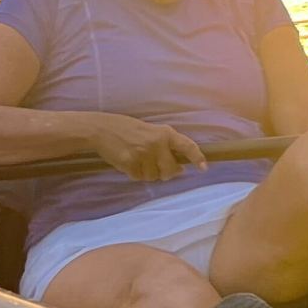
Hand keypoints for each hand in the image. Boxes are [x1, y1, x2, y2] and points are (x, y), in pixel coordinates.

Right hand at [88, 114, 204, 181]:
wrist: (103, 129)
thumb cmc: (130, 130)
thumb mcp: (152, 131)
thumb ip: (167, 146)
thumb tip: (180, 168)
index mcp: (166, 133)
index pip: (187, 146)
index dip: (197, 158)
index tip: (204, 168)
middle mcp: (157, 143)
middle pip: (171, 170)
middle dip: (167, 173)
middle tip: (159, 168)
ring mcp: (143, 154)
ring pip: (154, 176)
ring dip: (149, 174)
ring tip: (140, 162)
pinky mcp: (130, 163)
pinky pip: (139, 177)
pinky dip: (136, 174)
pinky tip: (130, 164)